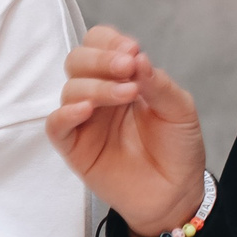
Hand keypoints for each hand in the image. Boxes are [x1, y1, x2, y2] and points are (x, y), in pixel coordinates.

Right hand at [45, 25, 207, 236]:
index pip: (99, 45)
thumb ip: (158, 83)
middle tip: (127, 67)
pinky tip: (87, 110)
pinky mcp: (75, 148)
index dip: (110, 42)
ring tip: (127, 95)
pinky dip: (66, 113)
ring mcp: (85, 121)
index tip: (132, 52)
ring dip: (97, 86)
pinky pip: (56, 126)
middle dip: (100, 59)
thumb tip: (137, 58)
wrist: (176, 193)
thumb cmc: (177, 149)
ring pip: (70, 89)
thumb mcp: (179, 109)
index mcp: (122, 79)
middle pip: (78, 60)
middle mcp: (99, 95)